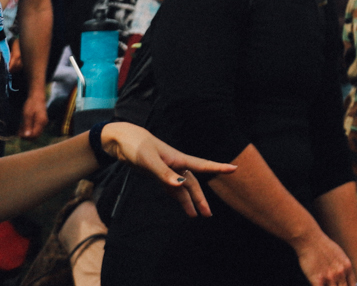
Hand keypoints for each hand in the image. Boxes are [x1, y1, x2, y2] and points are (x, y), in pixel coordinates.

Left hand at [20, 86, 48, 138]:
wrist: (37, 97)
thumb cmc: (31, 104)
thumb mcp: (27, 114)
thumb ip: (27, 125)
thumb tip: (27, 136)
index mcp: (41, 122)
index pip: (34, 135)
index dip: (26, 137)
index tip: (18, 134)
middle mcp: (43, 124)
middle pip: (35, 136)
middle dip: (26, 136)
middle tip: (18, 131)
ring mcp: (42, 124)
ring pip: (34, 134)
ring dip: (26, 133)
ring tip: (20, 128)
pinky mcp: (40, 123)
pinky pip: (34, 130)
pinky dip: (28, 130)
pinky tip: (22, 126)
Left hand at [98, 121, 236, 217]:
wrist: (122, 141)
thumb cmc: (136, 146)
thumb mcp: (149, 160)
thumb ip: (165, 173)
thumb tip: (182, 184)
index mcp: (178, 159)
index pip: (202, 165)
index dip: (218, 168)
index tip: (234, 169)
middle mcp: (176, 164)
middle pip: (193, 184)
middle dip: (200, 198)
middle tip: (207, 214)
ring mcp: (168, 169)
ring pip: (183, 188)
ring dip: (188, 201)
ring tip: (195, 216)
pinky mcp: (158, 174)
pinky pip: (172, 188)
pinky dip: (178, 196)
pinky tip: (182, 204)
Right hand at [293, 229, 354, 285]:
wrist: (310, 239)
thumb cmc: (323, 246)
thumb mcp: (340, 255)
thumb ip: (343, 267)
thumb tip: (345, 277)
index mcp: (347, 267)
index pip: (353, 285)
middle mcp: (340, 273)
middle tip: (333, 284)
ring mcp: (329, 277)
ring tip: (326, 283)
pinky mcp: (317, 279)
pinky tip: (317, 284)